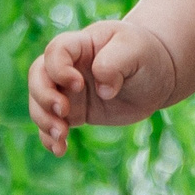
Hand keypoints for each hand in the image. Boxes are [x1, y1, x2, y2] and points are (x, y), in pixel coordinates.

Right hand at [28, 18, 180, 154]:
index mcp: (81, 44)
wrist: (157, 76)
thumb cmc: (146, 54)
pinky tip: (59, 150)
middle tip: (63, 112)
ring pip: (39, 102)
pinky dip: (50, 138)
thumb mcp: (136, 49)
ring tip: (61, 137)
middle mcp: (69, 66)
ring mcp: (68, 90)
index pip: (55, 51)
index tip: (78, 85)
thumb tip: (102, 90)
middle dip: (43, 96)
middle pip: (38, 76)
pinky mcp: (75, 112)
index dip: (59, 70)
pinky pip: (52, 124)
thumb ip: (115, 62)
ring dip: (44, 121)